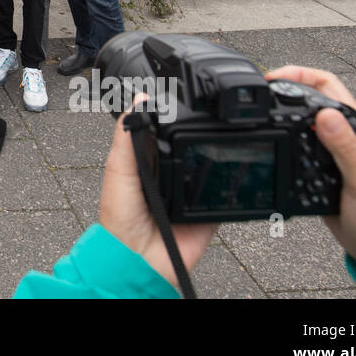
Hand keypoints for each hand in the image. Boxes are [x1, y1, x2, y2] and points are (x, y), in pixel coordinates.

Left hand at [98, 95, 216, 291]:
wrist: (139, 261)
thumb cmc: (119, 219)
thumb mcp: (118, 170)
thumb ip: (126, 137)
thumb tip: (138, 99)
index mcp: (148, 160)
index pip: (165, 130)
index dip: (175, 114)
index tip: (186, 94)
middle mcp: (172, 173)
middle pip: (193, 145)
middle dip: (202, 134)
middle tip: (215, 114)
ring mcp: (192, 192)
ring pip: (212, 165)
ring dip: (220, 155)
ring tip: (228, 137)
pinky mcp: (210, 210)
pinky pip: (226, 194)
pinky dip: (233, 184)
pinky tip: (238, 169)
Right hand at [266, 66, 355, 284]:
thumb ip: (347, 148)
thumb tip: (325, 115)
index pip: (329, 86)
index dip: (300, 75)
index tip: (273, 79)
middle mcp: (345, 135)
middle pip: (311, 96)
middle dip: (285, 87)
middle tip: (260, 93)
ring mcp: (331, 150)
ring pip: (302, 118)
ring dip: (282, 110)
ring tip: (260, 111)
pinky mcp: (319, 167)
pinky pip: (297, 143)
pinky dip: (281, 137)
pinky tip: (270, 140)